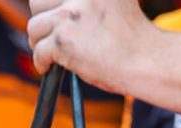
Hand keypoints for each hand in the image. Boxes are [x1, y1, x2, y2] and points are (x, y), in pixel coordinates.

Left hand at [27, 0, 155, 91]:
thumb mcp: (110, 3)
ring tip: (54, 51)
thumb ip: (84, 2)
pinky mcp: (63, 39)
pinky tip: (51, 67)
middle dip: (42, 19)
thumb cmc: (130, 35)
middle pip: (37, 1)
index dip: (51, 5)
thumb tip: (52, 8)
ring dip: (39, 42)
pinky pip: (38, 51)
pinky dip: (42, 62)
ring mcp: (71, 15)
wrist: (146, 60)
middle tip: (52, 34)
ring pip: (34, 27)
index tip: (54, 16)